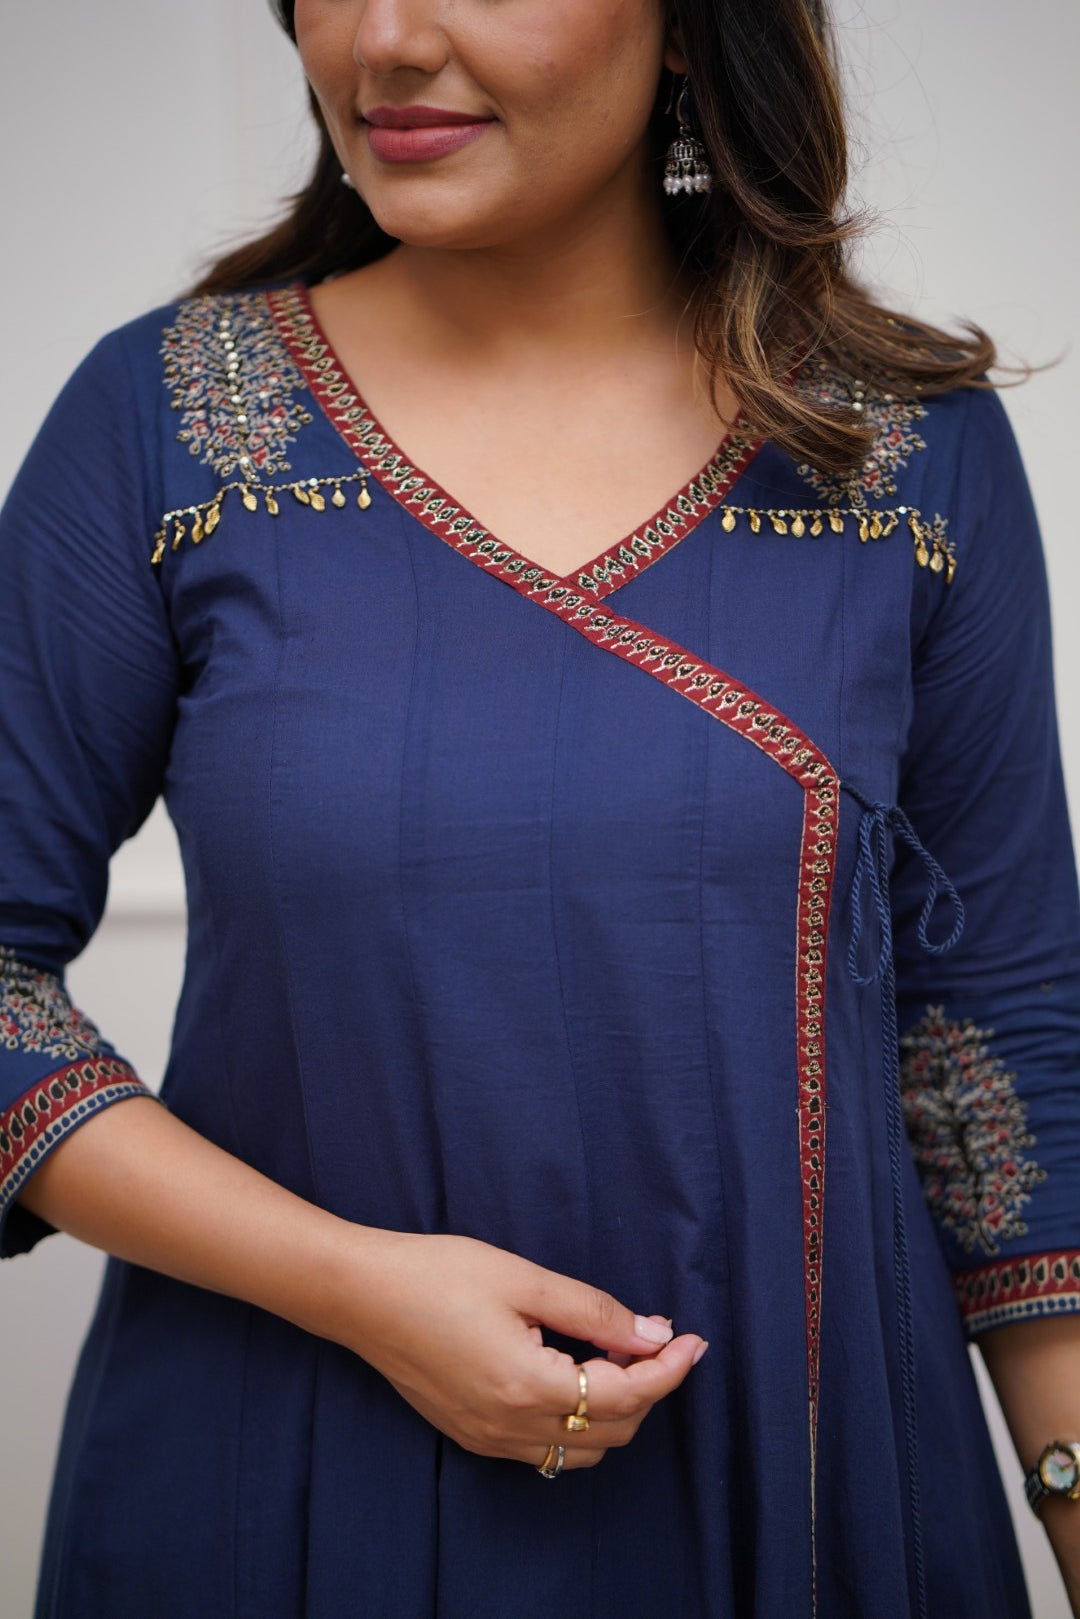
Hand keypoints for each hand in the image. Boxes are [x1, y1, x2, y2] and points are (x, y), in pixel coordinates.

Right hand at [337, 1231, 707, 1470]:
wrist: (360, 1295)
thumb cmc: (437, 1273)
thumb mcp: (524, 1278)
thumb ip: (594, 1311)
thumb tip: (653, 1333)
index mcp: (528, 1385)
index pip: (626, 1395)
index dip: (668, 1370)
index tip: (694, 1341)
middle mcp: (510, 1426)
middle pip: (612, 1431)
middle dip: (648, 1389)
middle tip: (659, 1338)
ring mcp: (488, 1438)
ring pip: (580, 1450)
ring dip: (615, 1411)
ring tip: (619, 1355)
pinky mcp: (471, 1435)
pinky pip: (543, 1449)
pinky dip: (576, 1422)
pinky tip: (575, 1375)